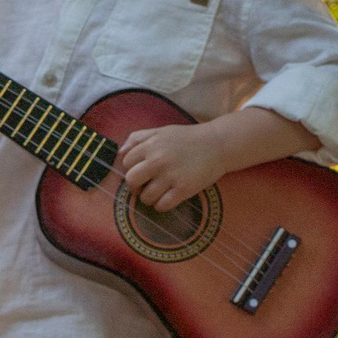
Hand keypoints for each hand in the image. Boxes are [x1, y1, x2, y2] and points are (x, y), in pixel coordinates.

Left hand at [117, 123, 231, 212]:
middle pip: (131, 180)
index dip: (131, 169)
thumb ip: (138, 137)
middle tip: (143, 186)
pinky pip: (162, 205)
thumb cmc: (187, 138)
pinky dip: (161, 205)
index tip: (140, 172)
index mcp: (151, 145)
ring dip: (148, 198)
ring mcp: (171, 176)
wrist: (218, 144)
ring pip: (145, 197)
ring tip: (157, 193)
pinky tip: (167, 198)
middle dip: (135, 186)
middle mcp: (158, 160)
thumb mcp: (161, 131)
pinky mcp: (183, 189)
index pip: (126, 163)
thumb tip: (120, 152)